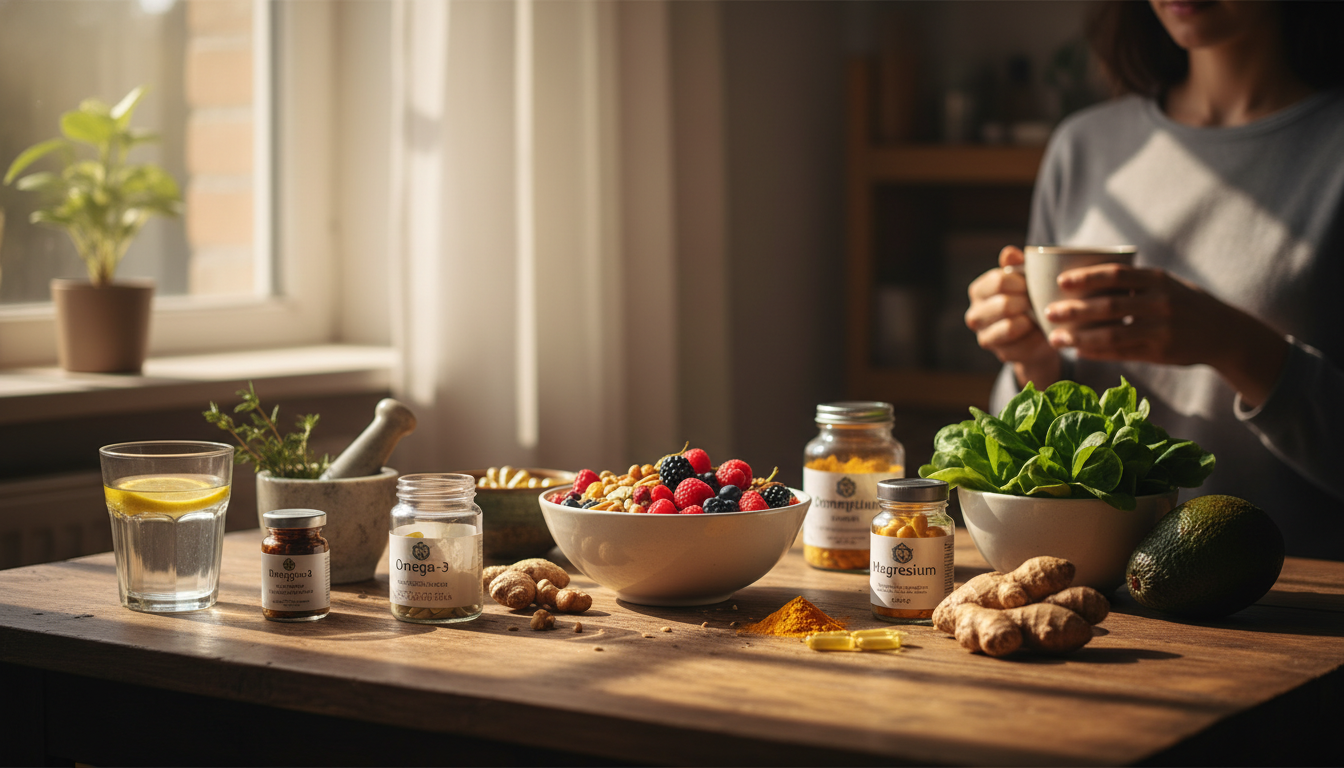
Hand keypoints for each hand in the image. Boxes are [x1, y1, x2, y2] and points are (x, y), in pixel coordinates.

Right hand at [965, 246, 1060, 387]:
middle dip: (1027, 303)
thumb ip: (1016, 265)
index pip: (998, 281)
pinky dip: (1036, 338)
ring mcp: (985, 337)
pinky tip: (1042, 332)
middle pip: (1003, 304)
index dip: (1022, 282)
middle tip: (1040, 302)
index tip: (1034, 285)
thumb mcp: (1025, 279)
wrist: (1039, 334)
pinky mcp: (1001, 355)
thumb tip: (1008, 252)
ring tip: (1039, 316)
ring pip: (1009, 327)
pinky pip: (1022, 346)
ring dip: (1030, 321)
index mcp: (978, 291)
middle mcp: (975, 315)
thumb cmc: (1030, 299)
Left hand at [1044, 264, 1287, 407]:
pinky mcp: (1160, 353)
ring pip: (1112, 334)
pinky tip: (1078, 350)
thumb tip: (1086, 277)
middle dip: (1074, 310)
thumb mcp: (1166, 284)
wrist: (1224, 333)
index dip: (1087, 277)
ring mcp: (1161, 330)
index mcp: (1158, 280)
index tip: (1061, 281)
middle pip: (1108, 306)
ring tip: (1056, 339)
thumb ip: (1133, 282)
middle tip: (1047, 313)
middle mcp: (1160, 303)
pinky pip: (1122, 353)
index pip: (1116, 275)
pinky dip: (1097, 352)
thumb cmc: (1185, 303)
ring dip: (1079, 337)